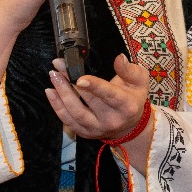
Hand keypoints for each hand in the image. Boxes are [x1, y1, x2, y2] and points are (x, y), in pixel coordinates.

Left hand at [46, 55, 154, 174]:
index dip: (95, 87)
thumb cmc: (133, 98)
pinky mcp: (85, 133)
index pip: (110, 95)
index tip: (80, 78)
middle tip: (58, 68)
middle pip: (88, 102)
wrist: (130, 125)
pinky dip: (57, 106)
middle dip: (71, 84)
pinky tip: (51, 92)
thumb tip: (119, 58)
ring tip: (54, 77)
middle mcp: (112, 120)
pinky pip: (68, 121)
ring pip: (75, 113)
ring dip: (61, 95)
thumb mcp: (140, 81)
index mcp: (127, 106)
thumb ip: (129, 69)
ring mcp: (97, 128)